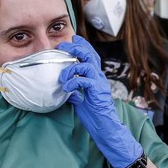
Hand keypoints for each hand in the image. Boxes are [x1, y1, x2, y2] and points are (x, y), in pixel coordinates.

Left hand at [57, 35, 141, 167]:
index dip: (82, 46)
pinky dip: (73, 81)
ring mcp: (99, 83)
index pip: (90, 56)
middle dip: (76, 48)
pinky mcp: (97, 91)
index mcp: (95, 78)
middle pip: (90, 55)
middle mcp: (99, 77)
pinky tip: (66, 87)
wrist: (105, 128)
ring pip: (87, 65)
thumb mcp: (81, 102)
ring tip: (62, 76)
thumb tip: (67, 91)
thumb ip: (75, 94)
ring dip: (72, 67)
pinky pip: (84, 80)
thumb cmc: (95, 116)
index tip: (72, 40)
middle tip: (63, 46)